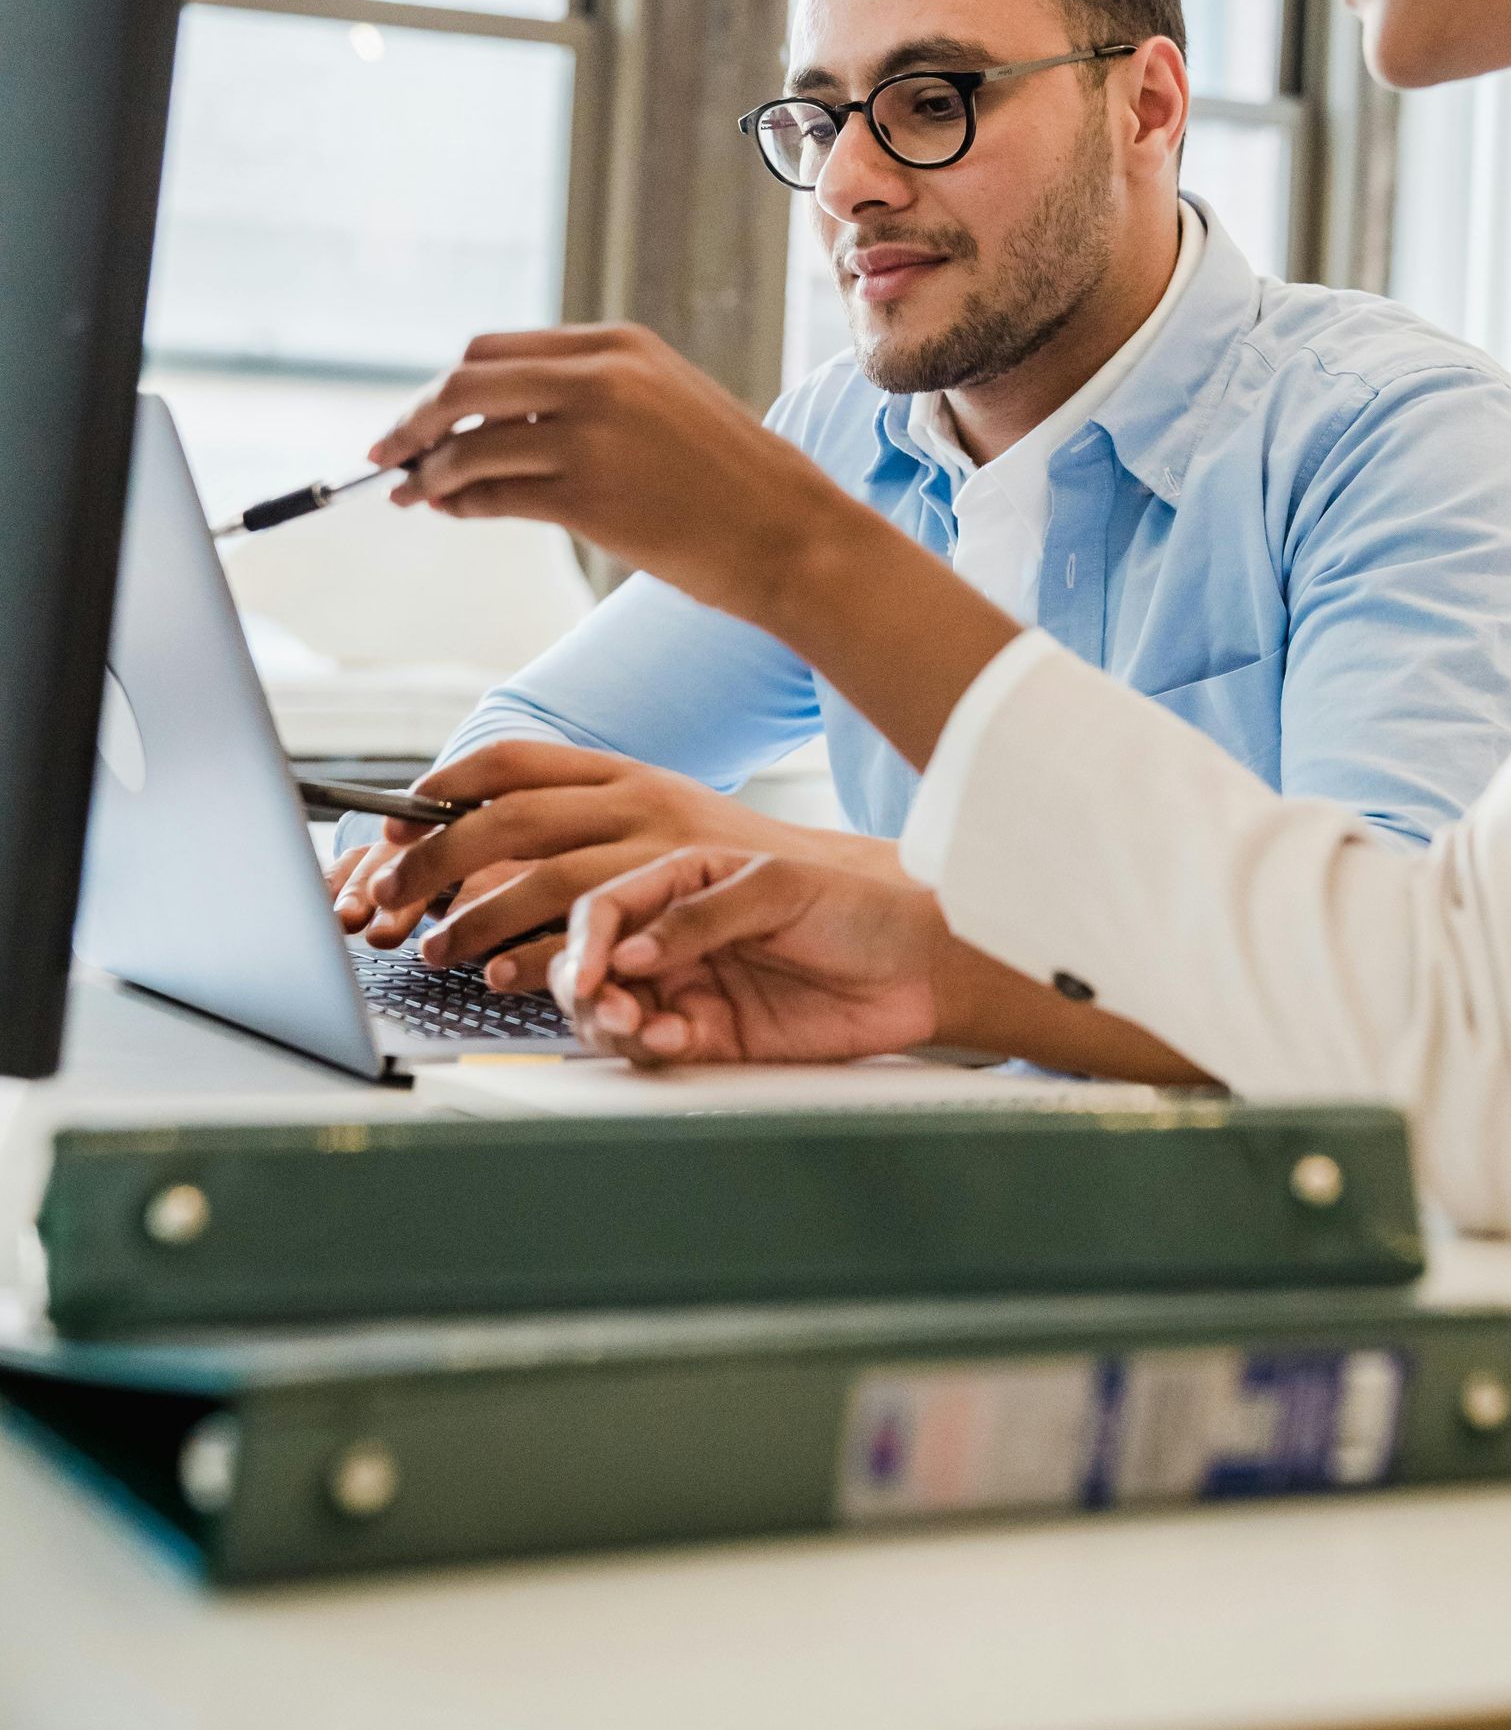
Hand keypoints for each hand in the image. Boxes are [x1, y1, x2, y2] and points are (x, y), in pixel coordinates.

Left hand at [330, 741, 892, 992]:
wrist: (889, 926)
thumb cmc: (769, 912)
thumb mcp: (669, 874)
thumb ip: (591, 877)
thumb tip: (479, 901)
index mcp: (630, 786)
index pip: (518, 763)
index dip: (445, 789)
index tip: (386, 829)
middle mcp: (653, 805)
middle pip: (518, 817)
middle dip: (439, 862)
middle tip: (388, 908)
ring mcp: (697, 844)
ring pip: (571, 875)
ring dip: (501, 921)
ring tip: (459, 960)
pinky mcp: (753, 885)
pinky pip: (663, 921)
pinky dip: (610, 954)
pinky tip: (572, 981)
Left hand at [366, 326, 1021, 772]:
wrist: (793, 533)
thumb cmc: (731, 480)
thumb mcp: (665, 404)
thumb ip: (590, 395)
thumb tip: (494, 420)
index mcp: (619, 346)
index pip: (494, 350)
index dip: (442, 387)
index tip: (416, 418)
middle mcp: (601, 378)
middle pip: (466, 381)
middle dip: (415, 420)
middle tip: (388, 455)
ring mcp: (592, 435)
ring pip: (470, 444)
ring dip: (432, 474)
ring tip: (420, 496)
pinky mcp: (588, 496)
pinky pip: (492, 495)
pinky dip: (460, 504)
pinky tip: (455, 513)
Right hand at [554, 845, 945, 1066]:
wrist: (914, 971)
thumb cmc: (858, 908)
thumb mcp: (779, 887)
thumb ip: (702, 915)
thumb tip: (634, 950)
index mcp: (685, 882)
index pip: (609, 908)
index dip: (588, 940)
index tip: (591, 970)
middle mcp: (678, 937)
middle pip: (597, 966)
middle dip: (587, 988)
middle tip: (612, 1004)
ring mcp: (693, 989)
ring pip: (616, 1014)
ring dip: (613, 1025)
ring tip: (642, 1025)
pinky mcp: (714, 1039)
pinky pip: (659, 1050)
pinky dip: (653, 1050)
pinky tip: (675, 1039)